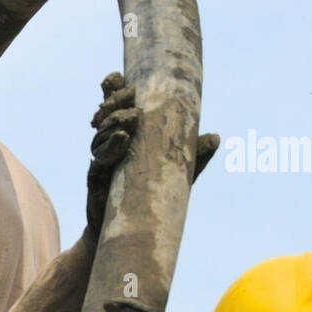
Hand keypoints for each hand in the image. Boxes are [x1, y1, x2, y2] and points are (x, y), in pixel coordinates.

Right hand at [85, 72, 220, 243]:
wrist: (126, 234)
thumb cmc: (149, 201)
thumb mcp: (177, 176)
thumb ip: (194, 157)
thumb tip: (215, 136)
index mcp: (125, 137)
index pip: (114, 107)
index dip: (112, 90)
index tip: (115, 77)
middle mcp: (110, 146)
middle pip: (104, 116)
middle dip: (114, 102)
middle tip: (131, 97)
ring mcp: (102, 162)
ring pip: (99, 135)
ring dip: (114, 122)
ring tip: (133, 118)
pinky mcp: (96, 180)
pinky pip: (99, 159)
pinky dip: (112, 146)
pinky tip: (124, 137)